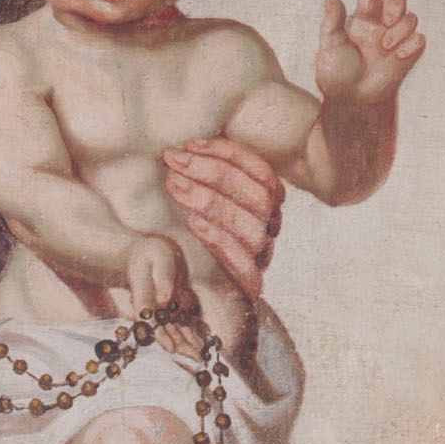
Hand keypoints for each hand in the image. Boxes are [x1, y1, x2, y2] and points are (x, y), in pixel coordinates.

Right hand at [123, 233, 202, 360]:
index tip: (171, 349)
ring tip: (201, 357)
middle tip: (196, 359)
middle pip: (165, 332)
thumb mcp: (157, 258)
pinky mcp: (172, 308)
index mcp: (145, 300)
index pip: (151, 322)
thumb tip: (166, 298)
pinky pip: (181, 324)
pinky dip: (191, 333)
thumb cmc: (149, 254)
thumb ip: (162, 277)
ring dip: (187, 343)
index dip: (161, 336)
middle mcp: (153, 310)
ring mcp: (163, 310)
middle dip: (180, 346)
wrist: (143, 256)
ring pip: (174, 330)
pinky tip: (202, 342)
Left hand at [160, 138, 284, 302]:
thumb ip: (202, 173)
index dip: (228, 154)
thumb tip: (185, 143)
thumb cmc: (191, 236)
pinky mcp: (250, 288)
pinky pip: (245, 266)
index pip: (261, 172)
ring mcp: (262, 258)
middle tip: (174, 165)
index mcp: (267, 203)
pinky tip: (192, 223)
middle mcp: (270, 229)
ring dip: (212, 203)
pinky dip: (219, 240)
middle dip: (214, 174)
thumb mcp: (196, 198)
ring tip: (175, 188)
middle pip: (259, 197)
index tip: (188, 145)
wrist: (196, 299)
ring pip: (254, 229)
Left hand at [312, 0, 424, 108]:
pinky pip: (419, 39)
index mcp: (362, 18)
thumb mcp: (330, 45)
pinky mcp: (407, 54)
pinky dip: (411, 44)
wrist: (351, 98)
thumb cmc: (336, 71)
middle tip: (388, 20)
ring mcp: (396, 38)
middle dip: (397, 4)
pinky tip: (397, 55)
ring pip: (411, 17)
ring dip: (400, 30)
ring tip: (385, 47)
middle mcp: (381, 24)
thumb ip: (332, 22)